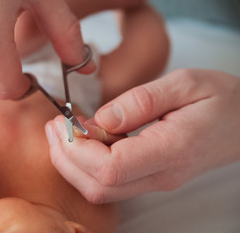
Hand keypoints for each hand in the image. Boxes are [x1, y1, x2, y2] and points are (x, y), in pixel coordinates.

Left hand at [45, 69, 239, 202]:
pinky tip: (83, 136)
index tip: (65, 123)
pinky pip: (108, 181)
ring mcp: (154, 180)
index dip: (79, 150)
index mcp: (171, 150)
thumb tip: (100, 118)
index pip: (112, 169)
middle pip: (98, 186)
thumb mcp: (184, 83)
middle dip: (65, 158)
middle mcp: (160, 174)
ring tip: (62, 129)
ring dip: (71, 162)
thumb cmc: (219, 99)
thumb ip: (141, 101)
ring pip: (99, 189)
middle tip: (53, 125)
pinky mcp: (149, 177)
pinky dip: (85, 162)